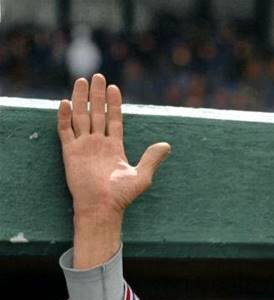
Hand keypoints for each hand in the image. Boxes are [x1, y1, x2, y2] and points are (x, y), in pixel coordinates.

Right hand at [57, 73, 171, 267]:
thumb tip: (167, 145)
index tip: (114, 88)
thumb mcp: (142, 175)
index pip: (115, 120)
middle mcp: (98, 144)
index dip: (114, 105)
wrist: (102, 207)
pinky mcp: (70, 152)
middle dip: (97, 96)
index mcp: (115, 147)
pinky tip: (65, 102)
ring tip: (81, 81)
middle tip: (98, 76)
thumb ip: (152, 158)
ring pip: (81, 117)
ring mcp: (83, 146)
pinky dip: (64, 117)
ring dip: (80, 99)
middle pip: (97, 114)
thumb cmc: (122, 195)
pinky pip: (65, 131)